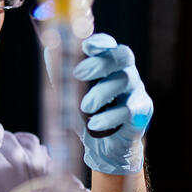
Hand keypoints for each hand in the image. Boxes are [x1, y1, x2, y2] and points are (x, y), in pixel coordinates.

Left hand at [73, 33, 152, 175]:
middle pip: (123, 55)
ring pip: (126, 79)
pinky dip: (110, 116)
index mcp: (109, 65)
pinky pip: (130, 108)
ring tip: (84, 107)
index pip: (109, 45)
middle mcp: (126, 73)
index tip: (84, 46)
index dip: (99, 42)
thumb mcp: (69, 96)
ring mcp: (136, 91)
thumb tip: (49, 51)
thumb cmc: (87, 115)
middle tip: (78, 73)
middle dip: (100, 62)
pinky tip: (94, 124)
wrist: (102, 149)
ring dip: (101, 91)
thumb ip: (61, 75)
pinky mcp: (142, 112)